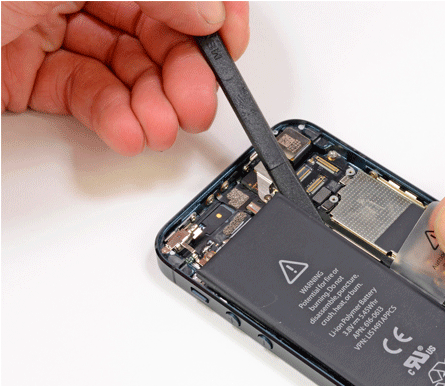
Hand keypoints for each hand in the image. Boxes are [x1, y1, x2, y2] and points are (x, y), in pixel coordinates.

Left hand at [2, 1, 248, 154]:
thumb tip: (206, 9)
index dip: (208, 7)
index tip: (230, 38)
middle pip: (153, 30)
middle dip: (183, 71)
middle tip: (197, 103)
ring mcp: (49, 32)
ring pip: (127, 70)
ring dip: (153, 106)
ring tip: (161, 129)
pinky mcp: (32, 78)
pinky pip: (89, 97)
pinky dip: (115, 120)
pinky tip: (128, 132)